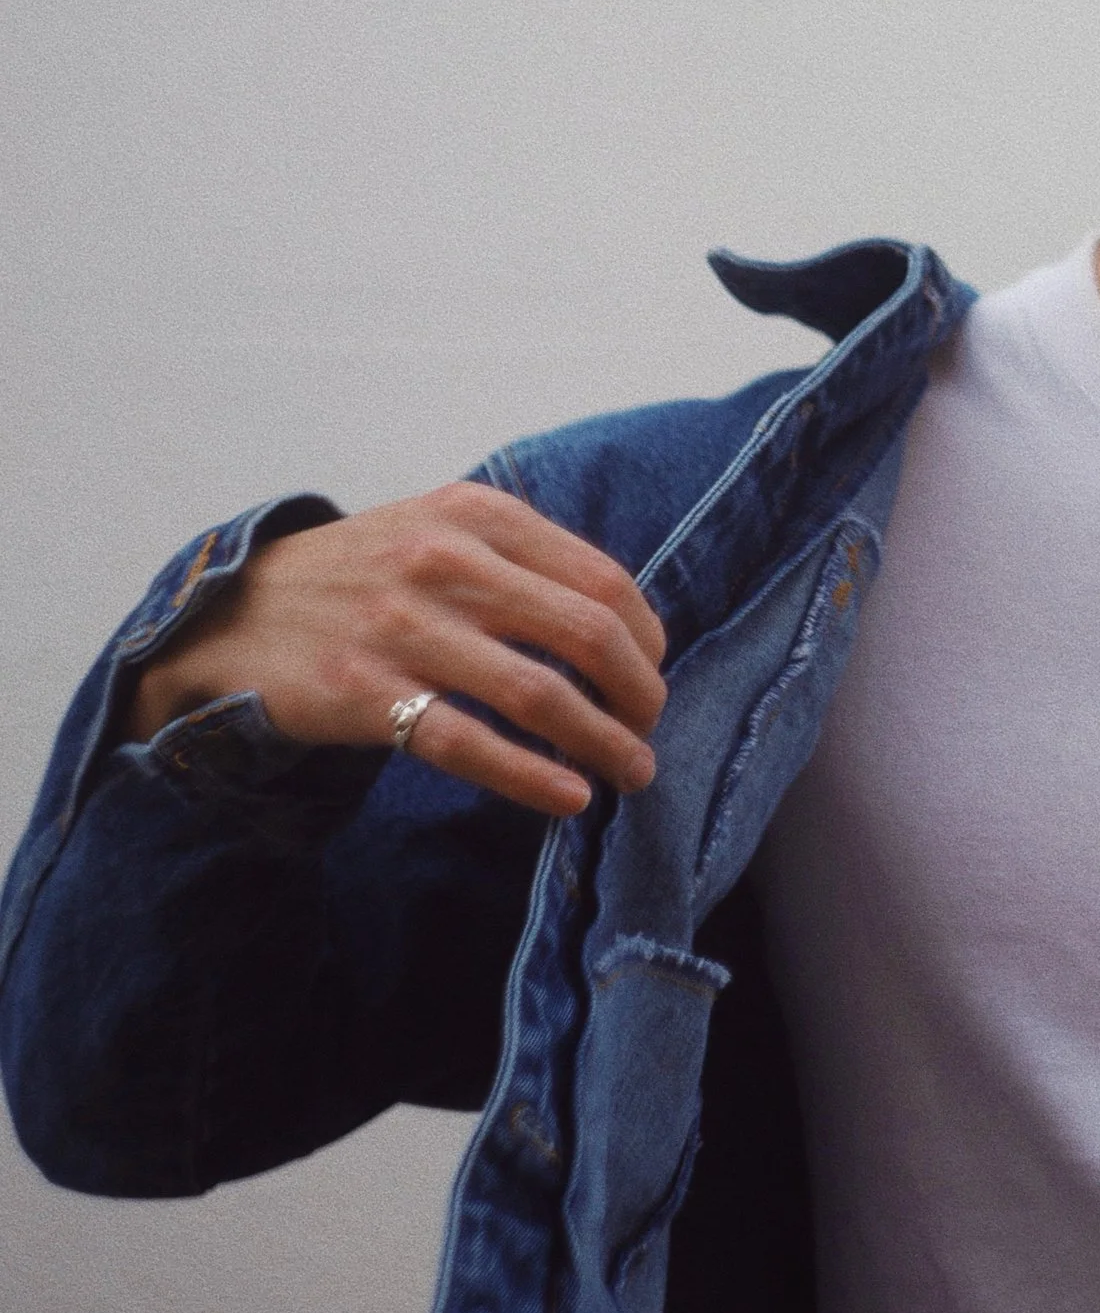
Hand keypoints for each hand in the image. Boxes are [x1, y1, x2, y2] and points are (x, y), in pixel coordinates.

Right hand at [127, 482, 667, 817]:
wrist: (231, 612)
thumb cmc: (365, 576)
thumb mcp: (442, 530)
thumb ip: (525, 560)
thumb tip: (627, 626)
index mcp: (478, 516)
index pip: (604, 581)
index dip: (648, 639)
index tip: (654, 675)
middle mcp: (445, 562)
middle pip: (587, 635)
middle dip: (639, 694)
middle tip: (650, 729)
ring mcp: (402, 627)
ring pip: (539, 695)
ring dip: (604, 743)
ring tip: (632, 772)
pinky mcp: (364, 693)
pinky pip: (469, 744)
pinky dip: (532, 777)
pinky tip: (570, 797)